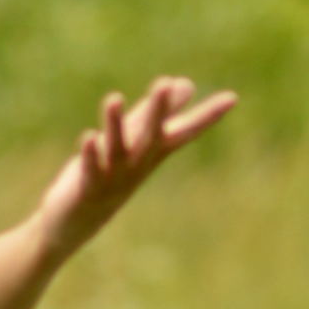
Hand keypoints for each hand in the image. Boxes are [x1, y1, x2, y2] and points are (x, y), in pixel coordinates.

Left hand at [38, 76, 235, 263]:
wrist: (74, 225)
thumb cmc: (109, 175)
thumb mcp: (136, 142)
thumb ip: (159, 114)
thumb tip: (187, 83)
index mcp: (152, 153)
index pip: (185, 131)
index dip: (207, 116)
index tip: (233, 98)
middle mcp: (138, 165)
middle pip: (151, 135)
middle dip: (157, 110)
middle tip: (165, 83)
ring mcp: (113, 179)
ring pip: (117, 149)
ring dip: (115, 124)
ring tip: (112, 97)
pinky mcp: (87, 189)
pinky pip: (90, 170)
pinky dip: (90, 155)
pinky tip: (88, 137)